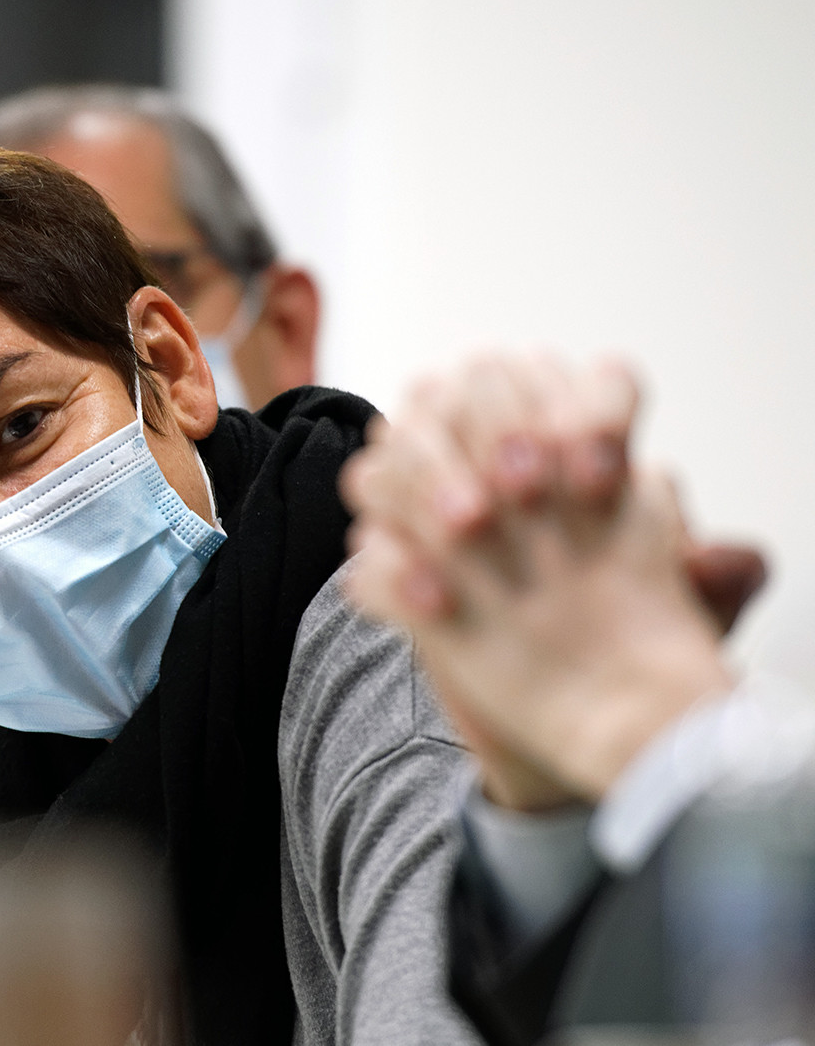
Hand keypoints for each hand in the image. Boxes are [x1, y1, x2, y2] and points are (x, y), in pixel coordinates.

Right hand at [341, 356, 740, 806]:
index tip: (601, 477)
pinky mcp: (396, 572)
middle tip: (526, 490)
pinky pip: (367, 548)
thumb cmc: (635, 637)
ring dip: (425, 473)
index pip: (585, 380)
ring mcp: (436, 507)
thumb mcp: (691, 610)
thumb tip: (725, 558)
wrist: (588, 712)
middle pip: (471, 383)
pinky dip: (392, 568)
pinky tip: (435, 602)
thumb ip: (717, 579)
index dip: (589, 408)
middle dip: (496, 423)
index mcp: (583, 444)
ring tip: (468, 528)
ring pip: (393, 447)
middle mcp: (503, 455)